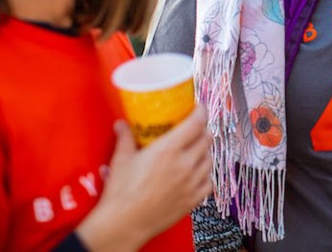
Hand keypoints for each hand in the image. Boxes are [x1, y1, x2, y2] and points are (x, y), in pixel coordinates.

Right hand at [76, 105, 213, 250]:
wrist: (124, 224)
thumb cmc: (121, 193)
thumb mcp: (121, 160)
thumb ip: (125, 138)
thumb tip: (122, 124)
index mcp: (169, 149)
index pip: (196, 123)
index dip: (200, 111)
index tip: (198, 107)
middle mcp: (185, 164)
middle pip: (206, 138)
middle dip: (202, 130)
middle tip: (194, 128)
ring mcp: (192, 183)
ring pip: (210, 158)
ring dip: (204, 150)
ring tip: (195, 149)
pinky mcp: (193, 199)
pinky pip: (209, 181)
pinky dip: (205, 173)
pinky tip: (197, 172)